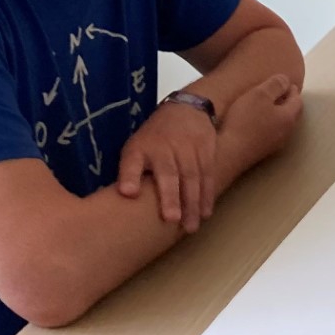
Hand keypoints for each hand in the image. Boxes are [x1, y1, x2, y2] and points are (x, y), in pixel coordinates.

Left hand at [117, 96, 218, 230]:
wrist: (189, 108)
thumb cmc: (155, 137)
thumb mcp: (136, 147)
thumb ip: (129, 172)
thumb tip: (126, 196)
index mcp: (143, 148)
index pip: (133, 162)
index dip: (130, 177)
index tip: (128, 193)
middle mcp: (166, 147)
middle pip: (169, 173)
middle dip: (172, 196)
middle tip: (172, 221)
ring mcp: (189, 148)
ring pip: (192, 177)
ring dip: (193, 202)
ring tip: (192, 226)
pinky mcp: (207, 150)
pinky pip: (208, 174)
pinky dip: (208, 194)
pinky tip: (206, 212)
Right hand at [214, 73, 303, 189]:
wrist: (228, 154)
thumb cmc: (245, 121)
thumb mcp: (260, 95)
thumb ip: (275, 85)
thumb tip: (287, 80)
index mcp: (288, 117)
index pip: (297, 101)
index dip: (293, 90)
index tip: (288, 83)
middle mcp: (286, 133)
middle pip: (292, 115)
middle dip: (289, 103)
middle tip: (282, 94)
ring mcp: (274, 145)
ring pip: (282, 125)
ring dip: (279, 115)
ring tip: (270, 106)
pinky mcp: (261, 152)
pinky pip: (271, 134)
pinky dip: (269, 124)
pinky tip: (259, 123)